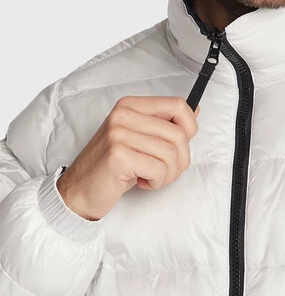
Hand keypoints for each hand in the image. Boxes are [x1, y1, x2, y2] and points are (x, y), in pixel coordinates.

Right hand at [56, 96, 199, 220]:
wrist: (79, 191)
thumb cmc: (113, 167)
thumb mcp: (140, 139)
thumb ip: (164, 124)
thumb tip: (195, 110)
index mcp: (131, 105)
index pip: (177, 104)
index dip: (190, 127)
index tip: (181, 145)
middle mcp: (124, 114)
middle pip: (179, 134)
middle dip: (180, 160)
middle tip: (164, 171)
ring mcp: (119, 133)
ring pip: (171, 154)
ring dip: (168, 174)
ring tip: (150, 177)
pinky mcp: (118, 155)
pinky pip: (158, 169)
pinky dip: (156, 182)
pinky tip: (140, 181)